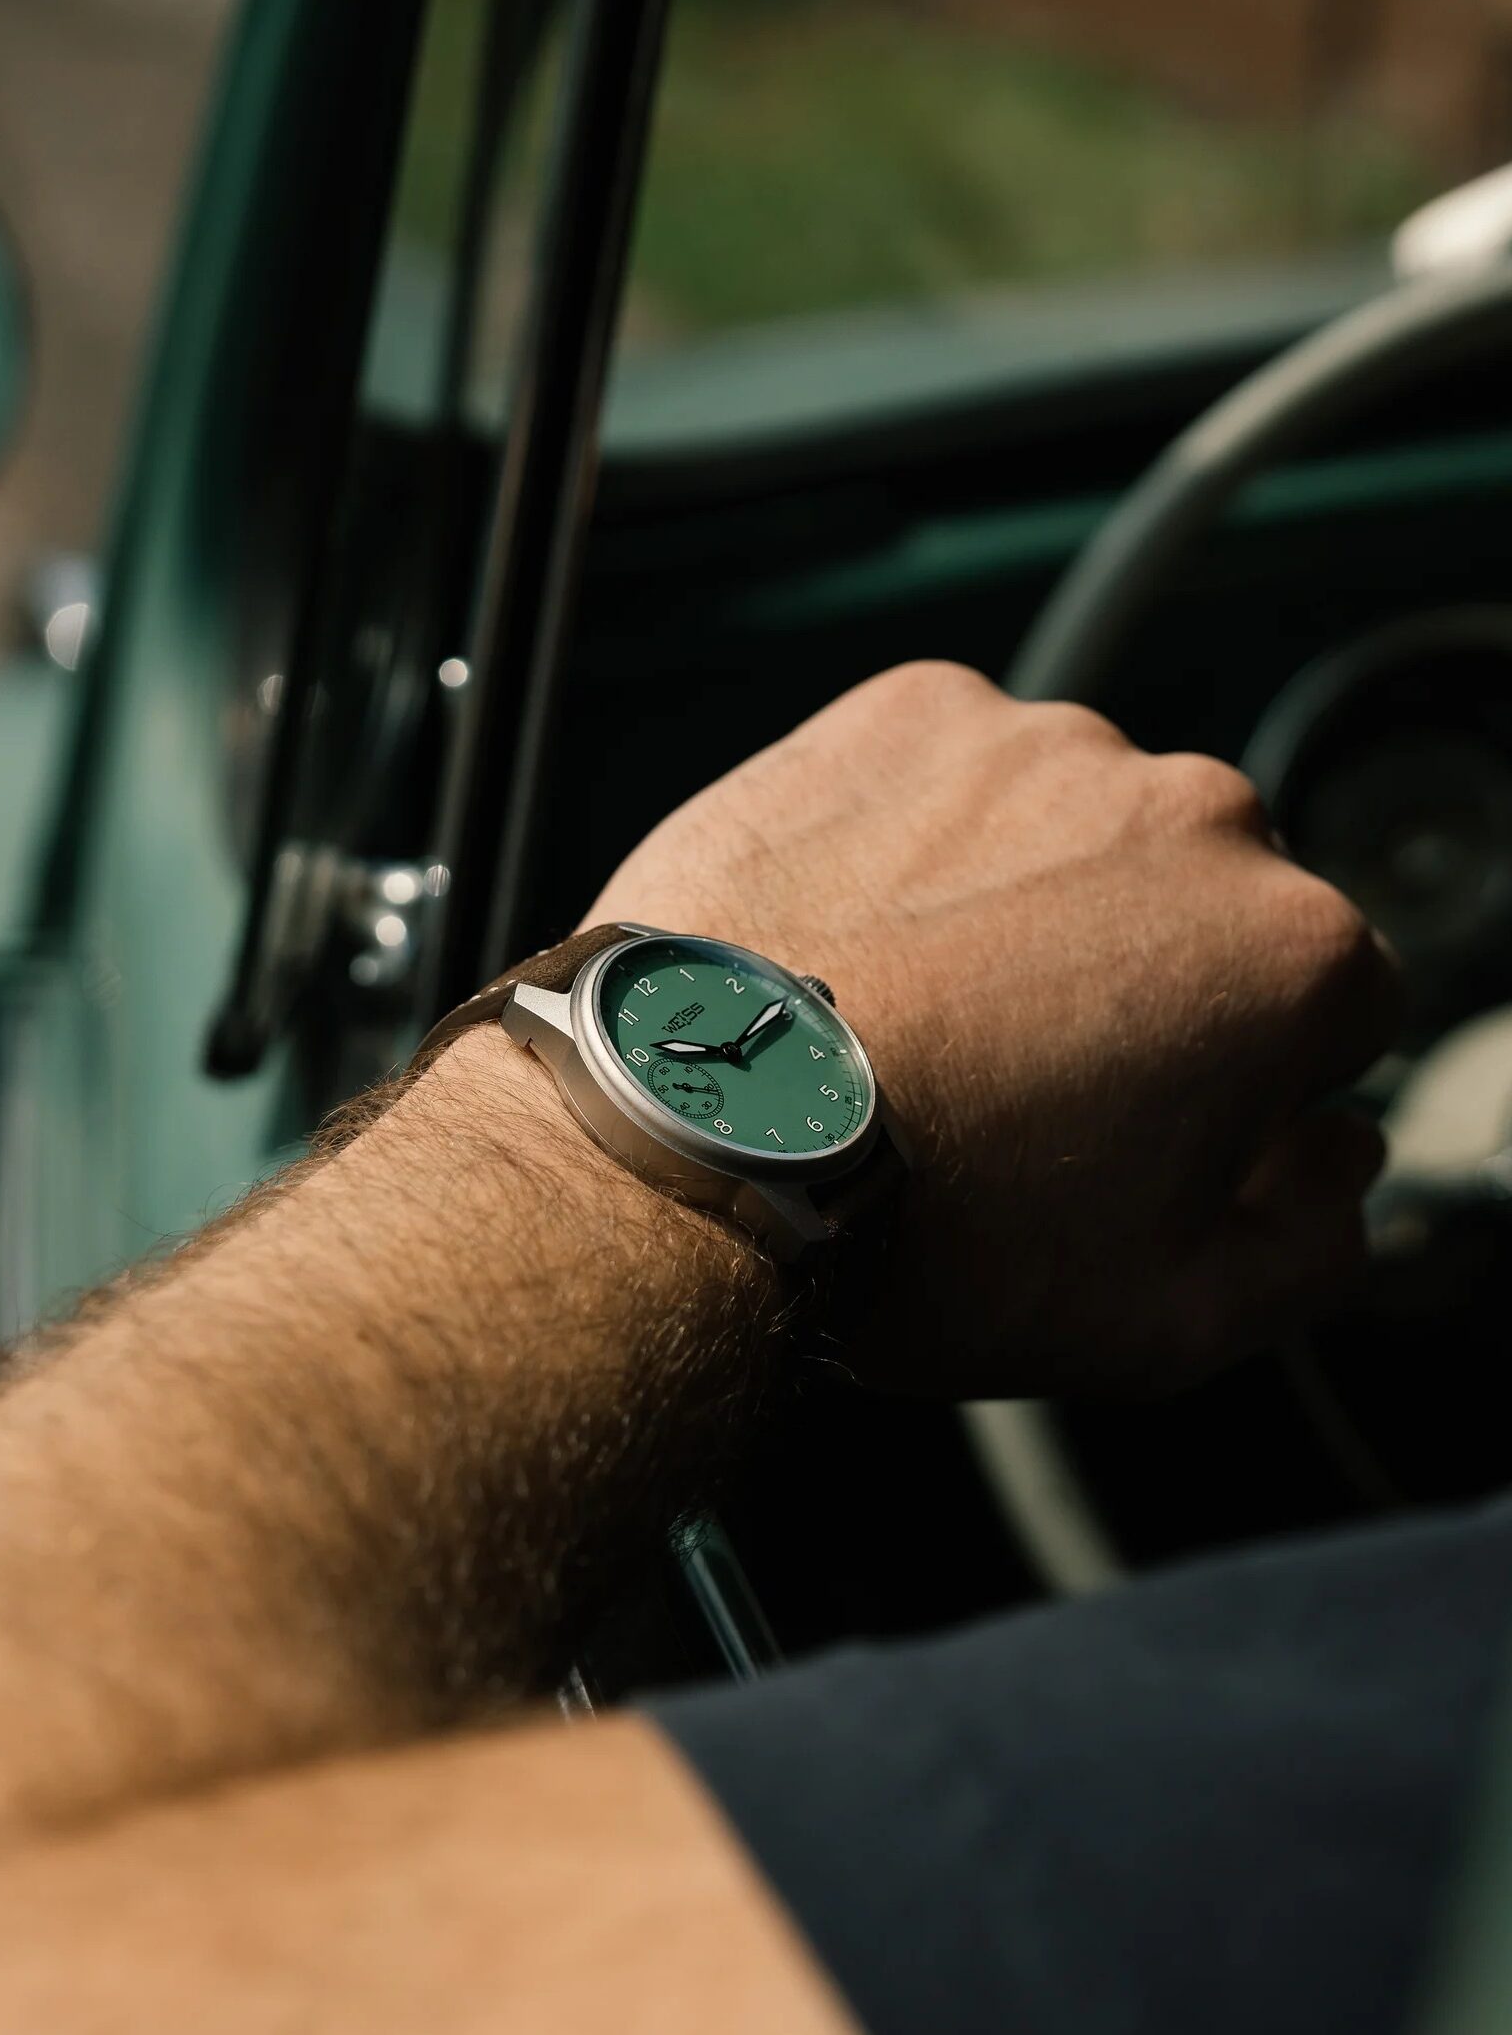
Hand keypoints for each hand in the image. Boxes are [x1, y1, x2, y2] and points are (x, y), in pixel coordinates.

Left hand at [587, 662, 1397, 1395]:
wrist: (699, 1142)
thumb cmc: (924, 1233)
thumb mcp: (1172, 1321)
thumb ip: (1315, 1243)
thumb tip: (1332, 1166)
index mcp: (1288, 953)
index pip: (1335, 1004)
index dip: (1253, 1080)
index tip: (1160, 1118)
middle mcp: (1189, 815)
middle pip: (1209, 901)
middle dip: (1148, 978)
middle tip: (1027, 1077)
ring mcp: (1041, 747)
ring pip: (1080, 826)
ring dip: (1035, 897)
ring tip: (924, 1012)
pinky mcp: (910, 713)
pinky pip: (956, 771)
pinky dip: (926, 835)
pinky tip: (865, 937)